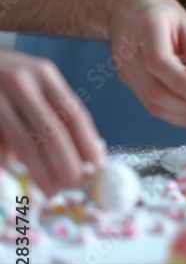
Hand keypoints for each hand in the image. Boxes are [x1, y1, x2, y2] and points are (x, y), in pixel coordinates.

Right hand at [0, 51, 103, 196]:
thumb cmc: (3, 78)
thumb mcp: (30, 83)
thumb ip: (51, 112)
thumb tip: (82, 157)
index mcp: (44, 75)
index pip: (74, 113)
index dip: (88, 143)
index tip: (97, 166)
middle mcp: (23, 82)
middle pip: (53, 132)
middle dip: (67, 164)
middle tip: (73, 184)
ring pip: (26, 143)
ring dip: (42, 172)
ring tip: (51, 189)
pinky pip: (2, 146)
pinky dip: (11, 161)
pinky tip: (18, 171)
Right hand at [108, 0, 185, 126]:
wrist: (125, 7)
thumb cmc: (162, 13)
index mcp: (146, 27)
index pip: (157, 62)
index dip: (181, 84)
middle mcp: (129, 52)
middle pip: (154, 91)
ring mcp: (124, 69)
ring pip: (151, 104)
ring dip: (181, 115)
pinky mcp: (126, 80)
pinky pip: (149, 103)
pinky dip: (172, 111)